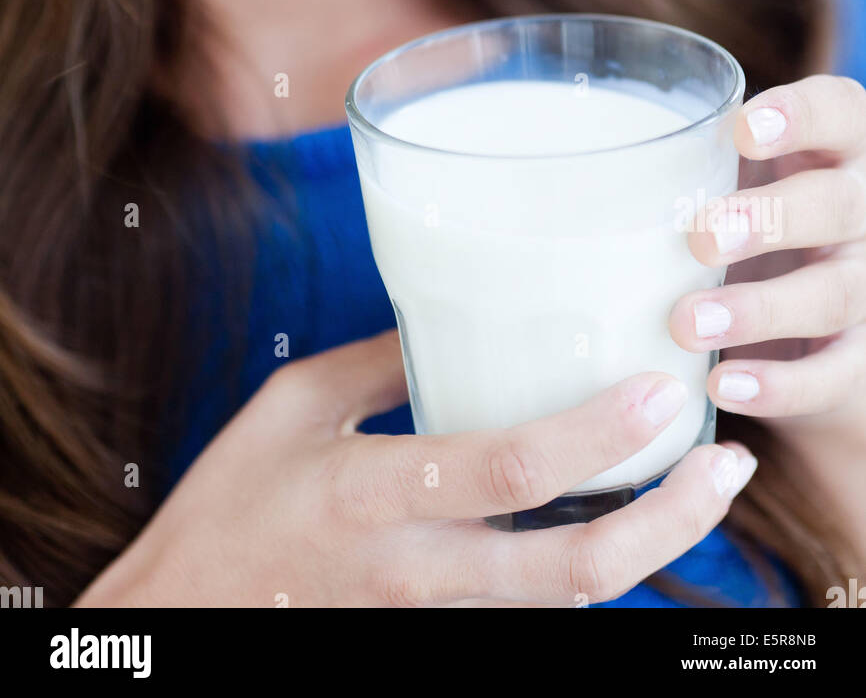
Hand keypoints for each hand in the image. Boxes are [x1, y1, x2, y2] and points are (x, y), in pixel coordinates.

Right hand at [72, 330, 755, 608]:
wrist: (184, 616)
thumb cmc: (231, 502)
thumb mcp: (292, 404)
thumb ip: (380, 362)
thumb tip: (462, 318)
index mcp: (371, 492)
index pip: (507, 472)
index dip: (595, 437)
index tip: (657, 390)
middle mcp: (413, 568)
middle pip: (568, 571)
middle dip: (666, 523)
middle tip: (723, 465)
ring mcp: (429, 615)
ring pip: (565, 602)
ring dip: (650, 549)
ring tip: (701, 488)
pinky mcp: (435, 631)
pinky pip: (531, 608)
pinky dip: (594, 566)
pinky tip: (628, 514)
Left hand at [670, 75, 865, 437]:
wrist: (810, 327)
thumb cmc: (748, 219)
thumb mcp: (731, 175)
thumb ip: (688, 160)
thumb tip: (566, 164)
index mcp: (837, 147)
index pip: (838, 112)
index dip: (800, 117)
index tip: (742, 129)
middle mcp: (864, 212)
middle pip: (838, 205)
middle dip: (770, 219)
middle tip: (700, 237)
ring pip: (835, 294)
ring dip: (760, 309)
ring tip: (686, 323)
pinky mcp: (858, 361)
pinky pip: (833, 376)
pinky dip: (778, 385)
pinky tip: (724, 385)